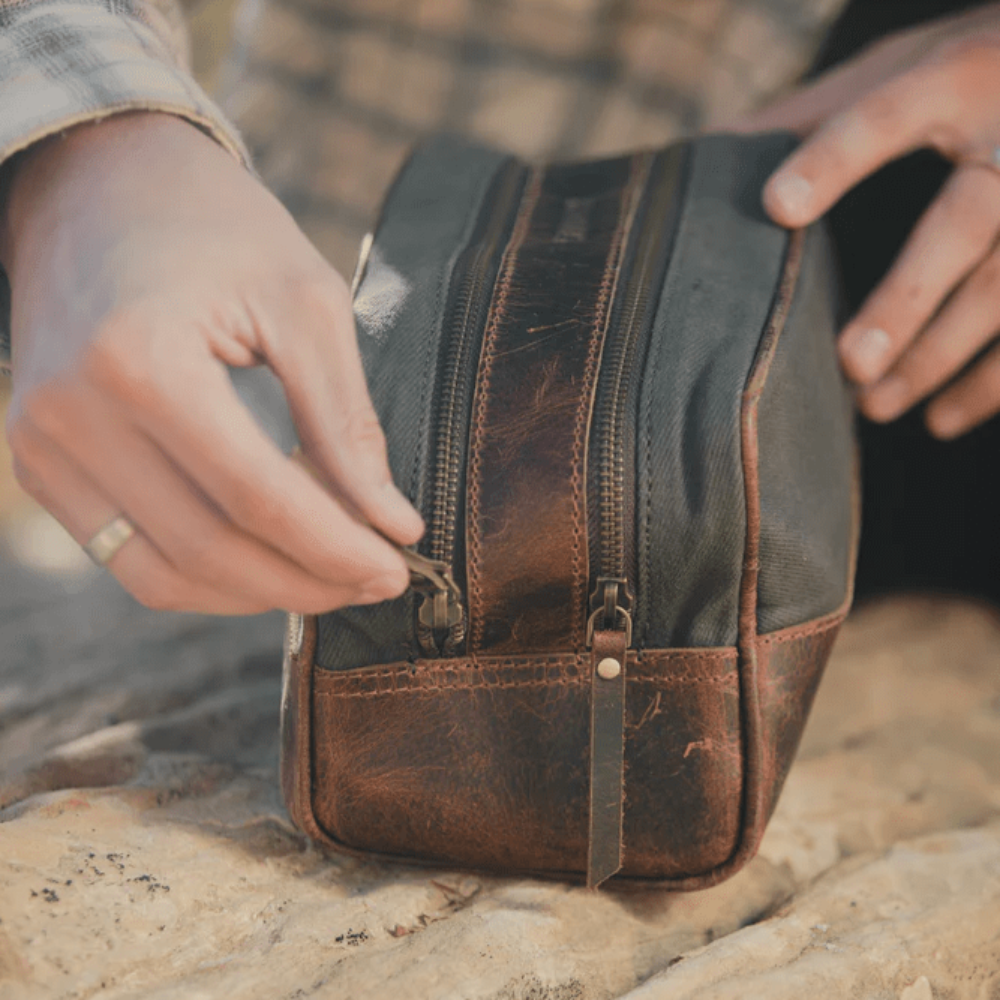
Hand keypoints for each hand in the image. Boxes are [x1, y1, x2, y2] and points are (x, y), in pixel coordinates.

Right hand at [2, 112, 422, 613]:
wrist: (98, 180)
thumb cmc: (216, 227)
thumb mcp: (306, 305)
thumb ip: (346, 423)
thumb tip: (394, 525)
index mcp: (141, 359)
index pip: (258, 498)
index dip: (337, 548)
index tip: (398, 567)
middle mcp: (72, 413)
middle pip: (210, 550)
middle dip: (307, 581)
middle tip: (378, 579)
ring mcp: (42, 445)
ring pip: (162, 576)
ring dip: (257, 593)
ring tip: (330, 575)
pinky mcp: (40, 462)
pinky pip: (127, 556)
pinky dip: (204, 575)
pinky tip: (267, 558)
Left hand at [736, 4, 999, 437]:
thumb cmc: (966, 71)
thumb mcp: (897, 66)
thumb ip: (815, 112)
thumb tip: (711, 155)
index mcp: (956, 76)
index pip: (889, 112)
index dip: (836, 159)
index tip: (777, 206)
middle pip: (967, 222)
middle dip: (908, 299)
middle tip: (850, 362)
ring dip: (942, 356)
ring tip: (875, 406)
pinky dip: (991, 380)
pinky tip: (942, 419)